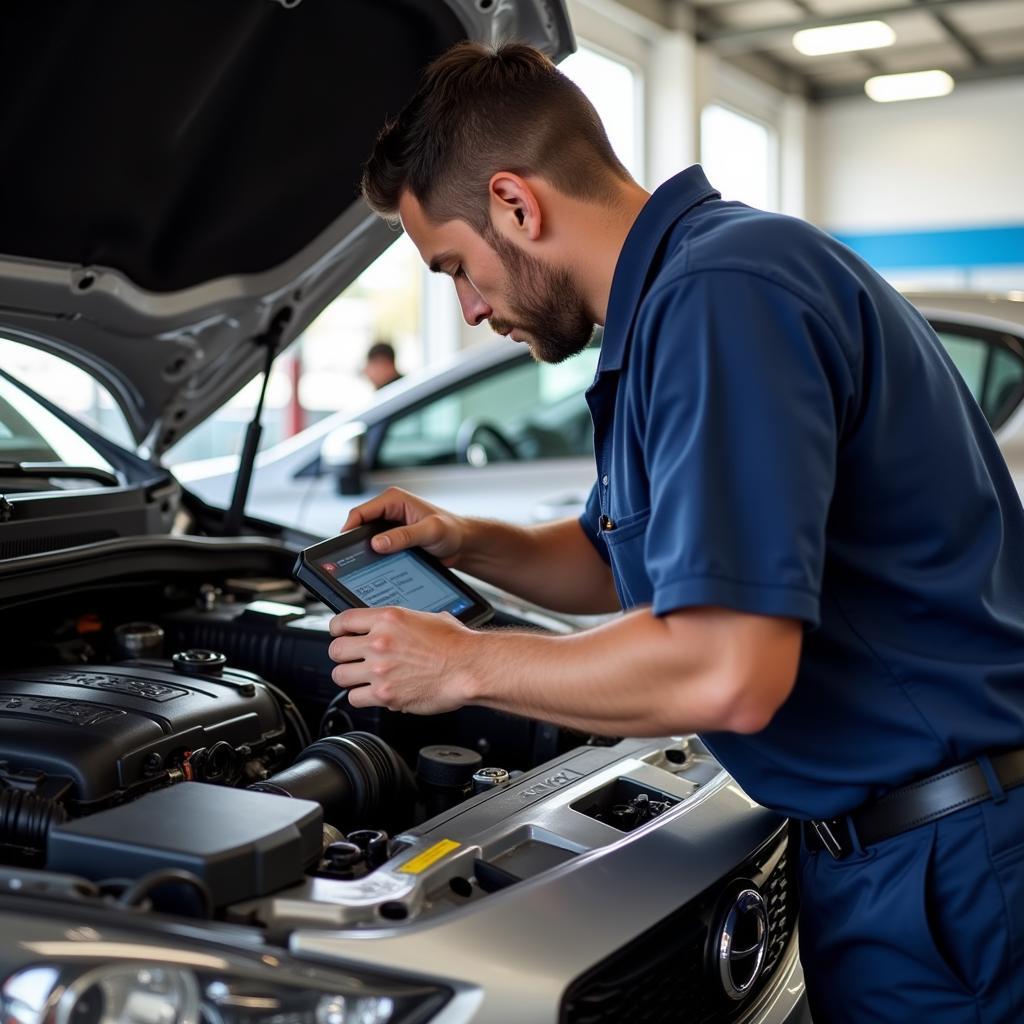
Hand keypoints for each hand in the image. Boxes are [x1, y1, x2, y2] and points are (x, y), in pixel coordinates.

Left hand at [327, 606, 474, 713]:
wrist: (469, 667)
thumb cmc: (457, 644)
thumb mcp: (427, 617)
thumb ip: (402, 622)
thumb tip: (391, 625)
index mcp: (388, 618)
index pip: (343, 620)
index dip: (337, 628)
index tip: (340, 634)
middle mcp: (379, 642)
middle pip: (335, 649)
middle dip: (342, 655)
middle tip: (352, 658)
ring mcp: (379, 670)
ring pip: (340, 675)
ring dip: (349, 677)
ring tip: (361, 677)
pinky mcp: (384, 694)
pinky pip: (355, 698)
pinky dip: (362, 697)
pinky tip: (373, 692)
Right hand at [341, 487, 469, 566]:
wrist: (462, 544)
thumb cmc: (452, 531)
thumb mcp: (430, 532)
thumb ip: (404, 536)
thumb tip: (378, 543)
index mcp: (394, 499)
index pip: (361, 512)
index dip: (349, 528)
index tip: (345, 547)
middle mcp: (389, 510)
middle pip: (360, 525)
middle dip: (357, 541)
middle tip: (355, 560)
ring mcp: (390, 525)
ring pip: (367, 538)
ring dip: (366, 550)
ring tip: (367, 565)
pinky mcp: (393, 538)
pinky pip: (376, 547)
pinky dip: (375, 556)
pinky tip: (377, 566)